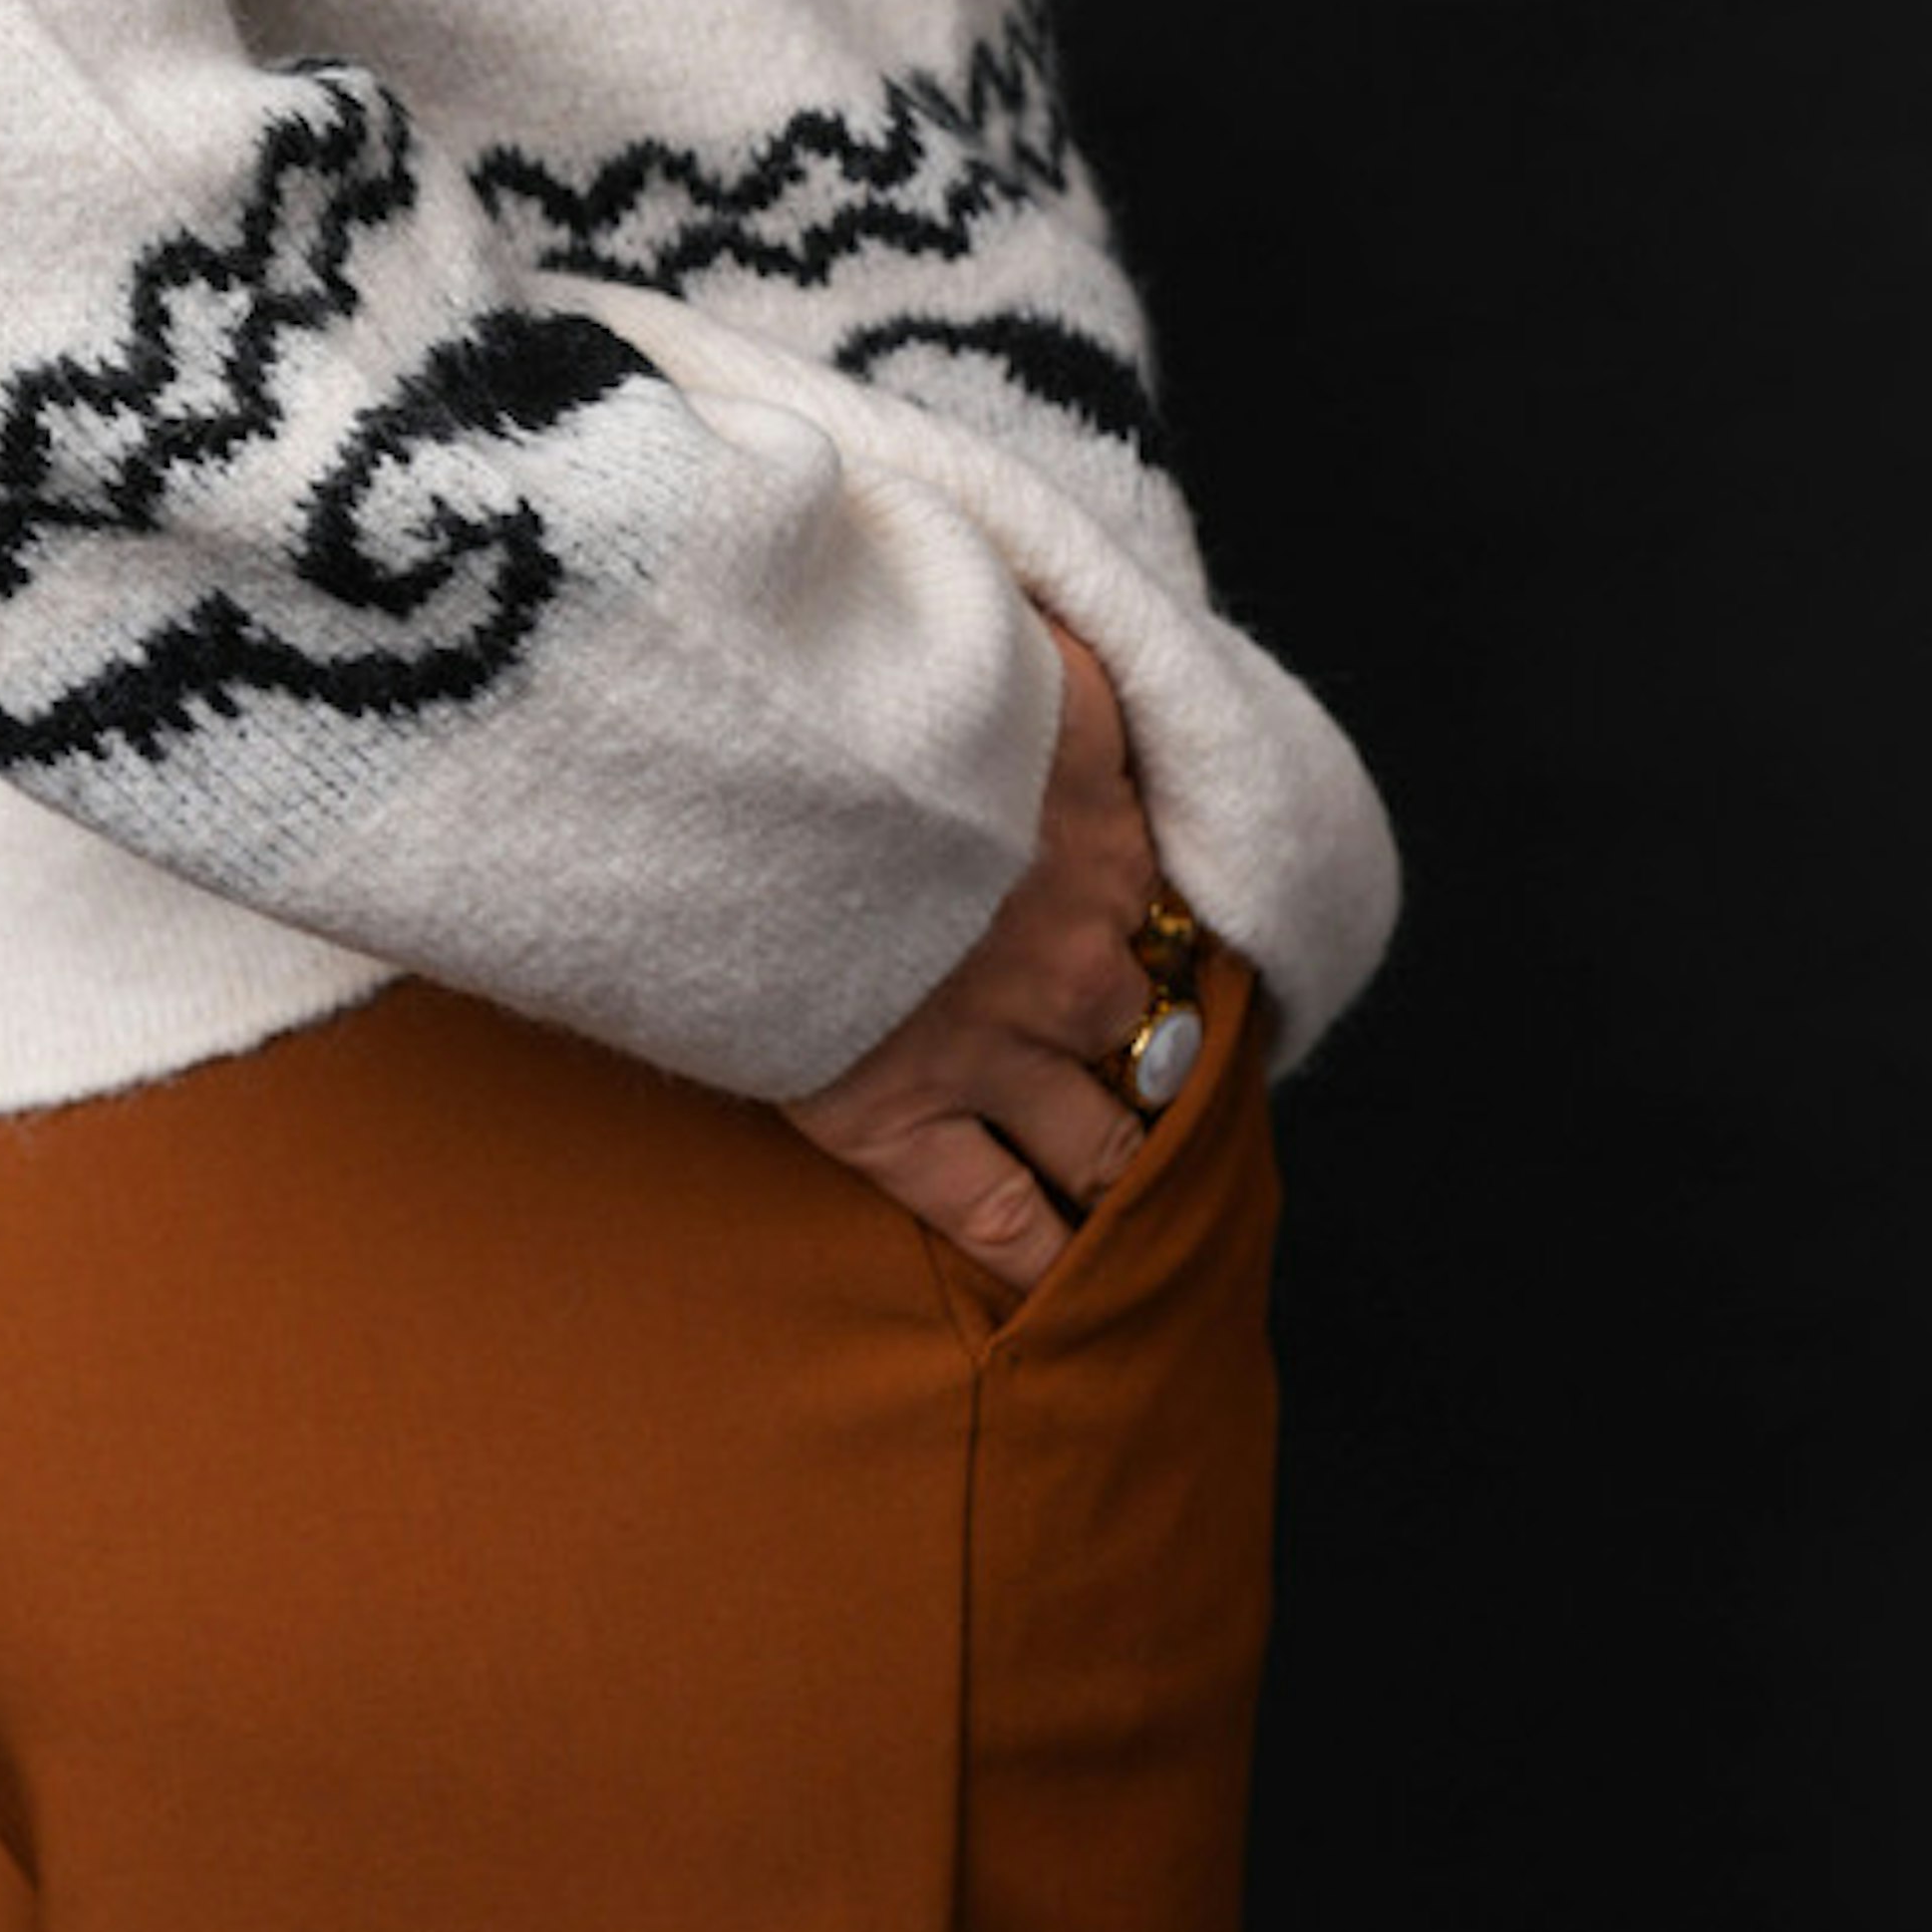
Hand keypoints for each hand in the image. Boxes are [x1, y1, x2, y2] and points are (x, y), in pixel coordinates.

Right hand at [778, 615, 1170, 1305]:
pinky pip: (999, 1215)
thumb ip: (1066, 670)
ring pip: (1101, 1143)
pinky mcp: (899, 1118)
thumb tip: (1082, 652)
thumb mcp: (1016, 641)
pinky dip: (1041, 1257)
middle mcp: (1077, 967)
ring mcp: (994, 1054)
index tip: (1147, 963)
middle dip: (1151, 1066)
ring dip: (1121, 1169)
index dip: (1158, 947)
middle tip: (1139, 1090)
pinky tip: (1063, 1290)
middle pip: (1151, 1043)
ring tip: (1129, 1204)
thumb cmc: (874, 679)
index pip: (1173, 925)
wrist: (758, 760)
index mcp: (1111, 849)